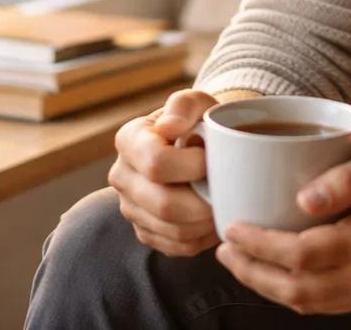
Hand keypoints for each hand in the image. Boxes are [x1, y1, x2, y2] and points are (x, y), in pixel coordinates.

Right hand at [107, 88, 220, 255]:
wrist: (197, 143)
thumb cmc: (198, 121)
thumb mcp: (196, 102)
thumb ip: (184, 105)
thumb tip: (169, 127)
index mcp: (129, 140)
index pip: (156, 163)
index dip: (192, 167)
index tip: (212, 159)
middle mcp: (122, 176)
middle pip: (165, 205)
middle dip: (205, 202)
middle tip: (228, 190)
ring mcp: (131, 207)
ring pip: (173, 231)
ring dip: (207, 222)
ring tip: (224, 203)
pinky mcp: (145, 231)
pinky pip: (177, 247)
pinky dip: (203, 238)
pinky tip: (214, 218)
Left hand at [214, 142, 350, 313]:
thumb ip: (347, 178)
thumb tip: (302, 200)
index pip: (304, 255)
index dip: (261, 246)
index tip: (233, 228)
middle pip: (298, 289)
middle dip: (253, 272)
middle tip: (224, 249)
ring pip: (308, 303)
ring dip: (267, 287)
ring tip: (238, 261)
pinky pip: (325, 304)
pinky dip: (293, 293)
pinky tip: (273, 272)